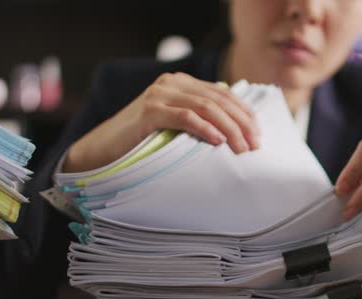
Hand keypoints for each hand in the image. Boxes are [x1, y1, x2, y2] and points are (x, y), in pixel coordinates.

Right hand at [64, 72, 260, 172]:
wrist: (102, 151)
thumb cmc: (142, 144)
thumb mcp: (176, 129)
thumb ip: (199, 123)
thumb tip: (235, 136)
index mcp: (181, 84)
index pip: (222, 94)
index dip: (243, 112)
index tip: (258, 133)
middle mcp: (172, 84)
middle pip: (217, 99)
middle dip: (241, 122)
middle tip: (255, 144)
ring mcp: (160, 94)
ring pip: (205, 107)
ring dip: (228, 128)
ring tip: (241, 147)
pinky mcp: (149, 111)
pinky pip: (185, 117)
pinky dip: (205, 129)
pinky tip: (218, 141)